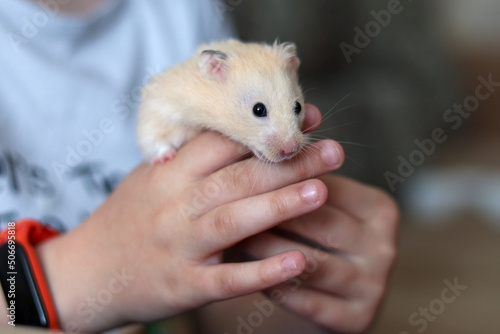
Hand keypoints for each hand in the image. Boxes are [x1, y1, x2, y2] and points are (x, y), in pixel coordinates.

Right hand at [33, 104, 344, 331]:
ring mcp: (179, 246)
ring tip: (322, 191)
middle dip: (288, 162)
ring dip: (280, 205)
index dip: (266, 128)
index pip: (222, 142)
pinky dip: (263, 272)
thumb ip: (192, 158)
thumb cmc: (129, 218)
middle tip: (334, 151)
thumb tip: (243, 136)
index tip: (306, 118)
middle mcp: (175, 204)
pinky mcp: (184, 285)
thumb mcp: (152, 178)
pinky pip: (227, 279)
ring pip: (234, 220)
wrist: (87, 271)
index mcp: (170, 173)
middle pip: (238, 177)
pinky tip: (297, 261)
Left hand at [240, 171, 398, 332]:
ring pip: (310, 262)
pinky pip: (307, 301)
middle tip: (230, 205)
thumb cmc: (313, 233)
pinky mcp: (358, 319)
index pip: (328, 188)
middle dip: (273, 214)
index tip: (243, 172)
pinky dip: (276, 286)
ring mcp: (374, 285)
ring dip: (267, 251)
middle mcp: (385, 246)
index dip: (283, 180)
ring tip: (234, 238)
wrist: (328, 290)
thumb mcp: (316, 202)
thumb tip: (264, 141)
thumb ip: (299, 174)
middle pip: (320, 224)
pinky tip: (250, 276)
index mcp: (380, 209)